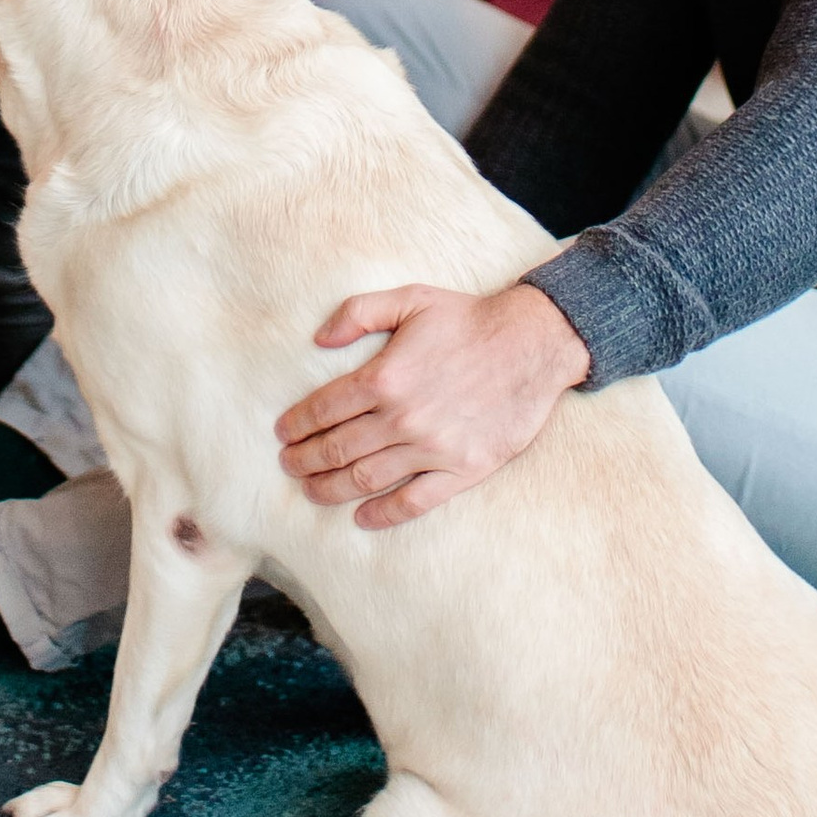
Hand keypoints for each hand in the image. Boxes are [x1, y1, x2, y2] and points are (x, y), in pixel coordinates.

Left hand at [275, 280, 589, 529]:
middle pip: (337, 449)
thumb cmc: (468, 319)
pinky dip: (384, 514)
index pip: (324, 409)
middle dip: (305, 460)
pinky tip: (362, 517)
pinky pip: (414, 501)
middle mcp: (402, 417)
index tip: (283, 433)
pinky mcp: (461, 470)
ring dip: (331, 488)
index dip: (297, 424)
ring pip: (366, 479)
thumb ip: (358, 313)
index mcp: (385, 377)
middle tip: (289, 465)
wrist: (532, 344)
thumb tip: (318, 339)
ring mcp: (432, 448)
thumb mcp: (410, 298)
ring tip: (311, 490)